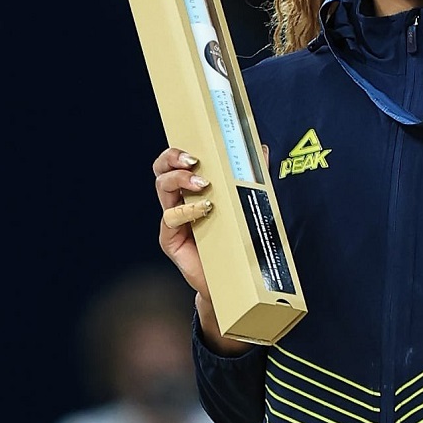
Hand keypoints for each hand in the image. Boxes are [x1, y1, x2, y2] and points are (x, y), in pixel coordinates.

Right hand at [154, 147, 255, 355]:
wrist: (234, 277)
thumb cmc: (238, 237)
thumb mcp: (247, 201)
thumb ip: (253, 175)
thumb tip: (260, 148)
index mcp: (193, 188)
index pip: (176, 161)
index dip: (179, 149)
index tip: (197, 145)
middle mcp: (179, 200)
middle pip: (162, 169)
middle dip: (172, 158)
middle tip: (192, 159)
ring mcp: (173, 219)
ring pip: (162, 188)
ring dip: (180, 180)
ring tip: (202, 183)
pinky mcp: (171, 239)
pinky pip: (170, 219)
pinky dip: (185, 210)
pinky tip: (202, 209)